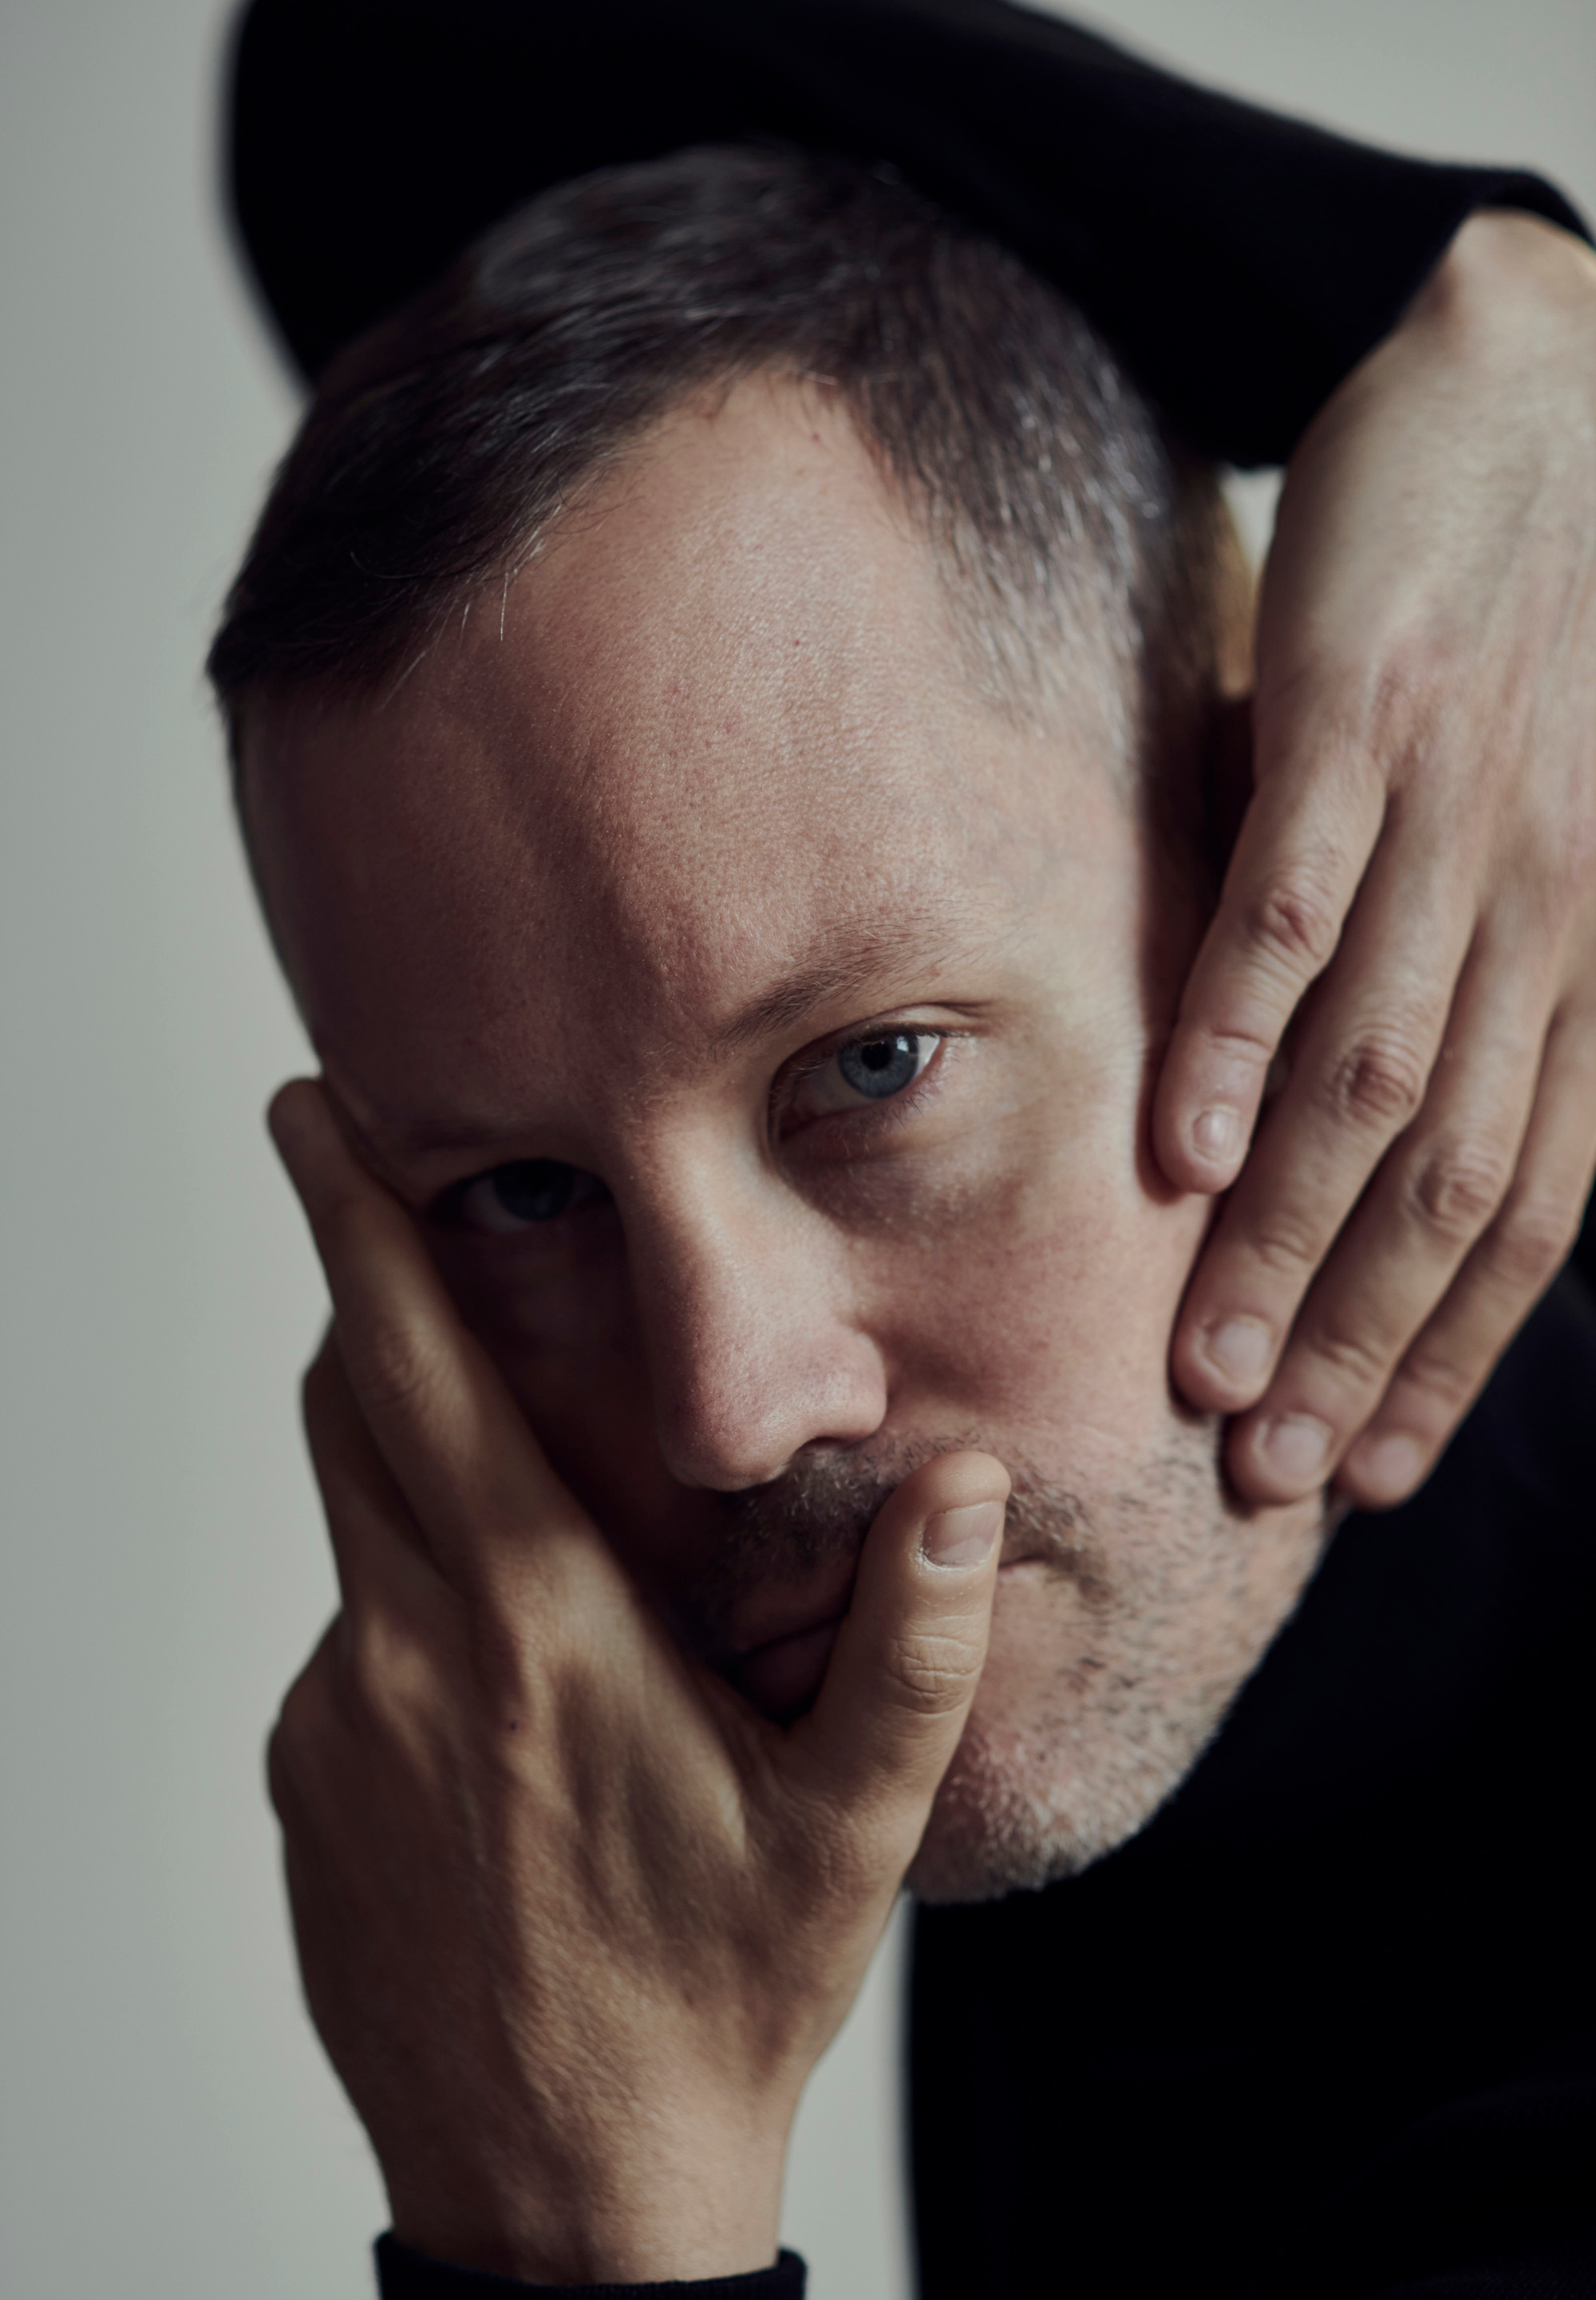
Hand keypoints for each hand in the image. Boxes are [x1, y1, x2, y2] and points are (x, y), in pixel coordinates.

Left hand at [264, 1079, 1007, 2284]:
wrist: (561, 2197)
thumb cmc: (711, 2002)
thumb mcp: (845, 1832)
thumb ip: (911, 1648)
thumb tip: (969, 1487)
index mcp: (529, 1632)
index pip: (412, 1375)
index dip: (356, 1227)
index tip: (312, 1112)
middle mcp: (401, 1658)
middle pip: (353, 1415)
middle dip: (379, 1306)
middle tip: (434, 1238)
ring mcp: (335, 1728)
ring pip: (352, 1525)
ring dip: (413, 1462)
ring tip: (524, 1488)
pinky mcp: (307, 1789)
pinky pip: (349, 1638)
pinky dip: (412, 1603)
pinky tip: (512, 1693)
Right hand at [1155, 209, 1595, 1509]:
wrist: (1556, 383)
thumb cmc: (1557, 629)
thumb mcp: (1572, 834)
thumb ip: (1497, 990)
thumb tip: (1379, 1138)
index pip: (1537, 1205)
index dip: (1453, 1352)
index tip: (1374, 1473)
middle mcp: (1547, 910)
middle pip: (1453, 1178)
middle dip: (1362, 1343)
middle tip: (1275, 1473)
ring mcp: (1455, 814)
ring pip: (1375, 1075)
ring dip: (1291, 1240)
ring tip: (1207, 1369)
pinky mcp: (1363, 711)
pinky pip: (1301, 900)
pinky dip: (1241, 1034)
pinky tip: (1181, 1149)